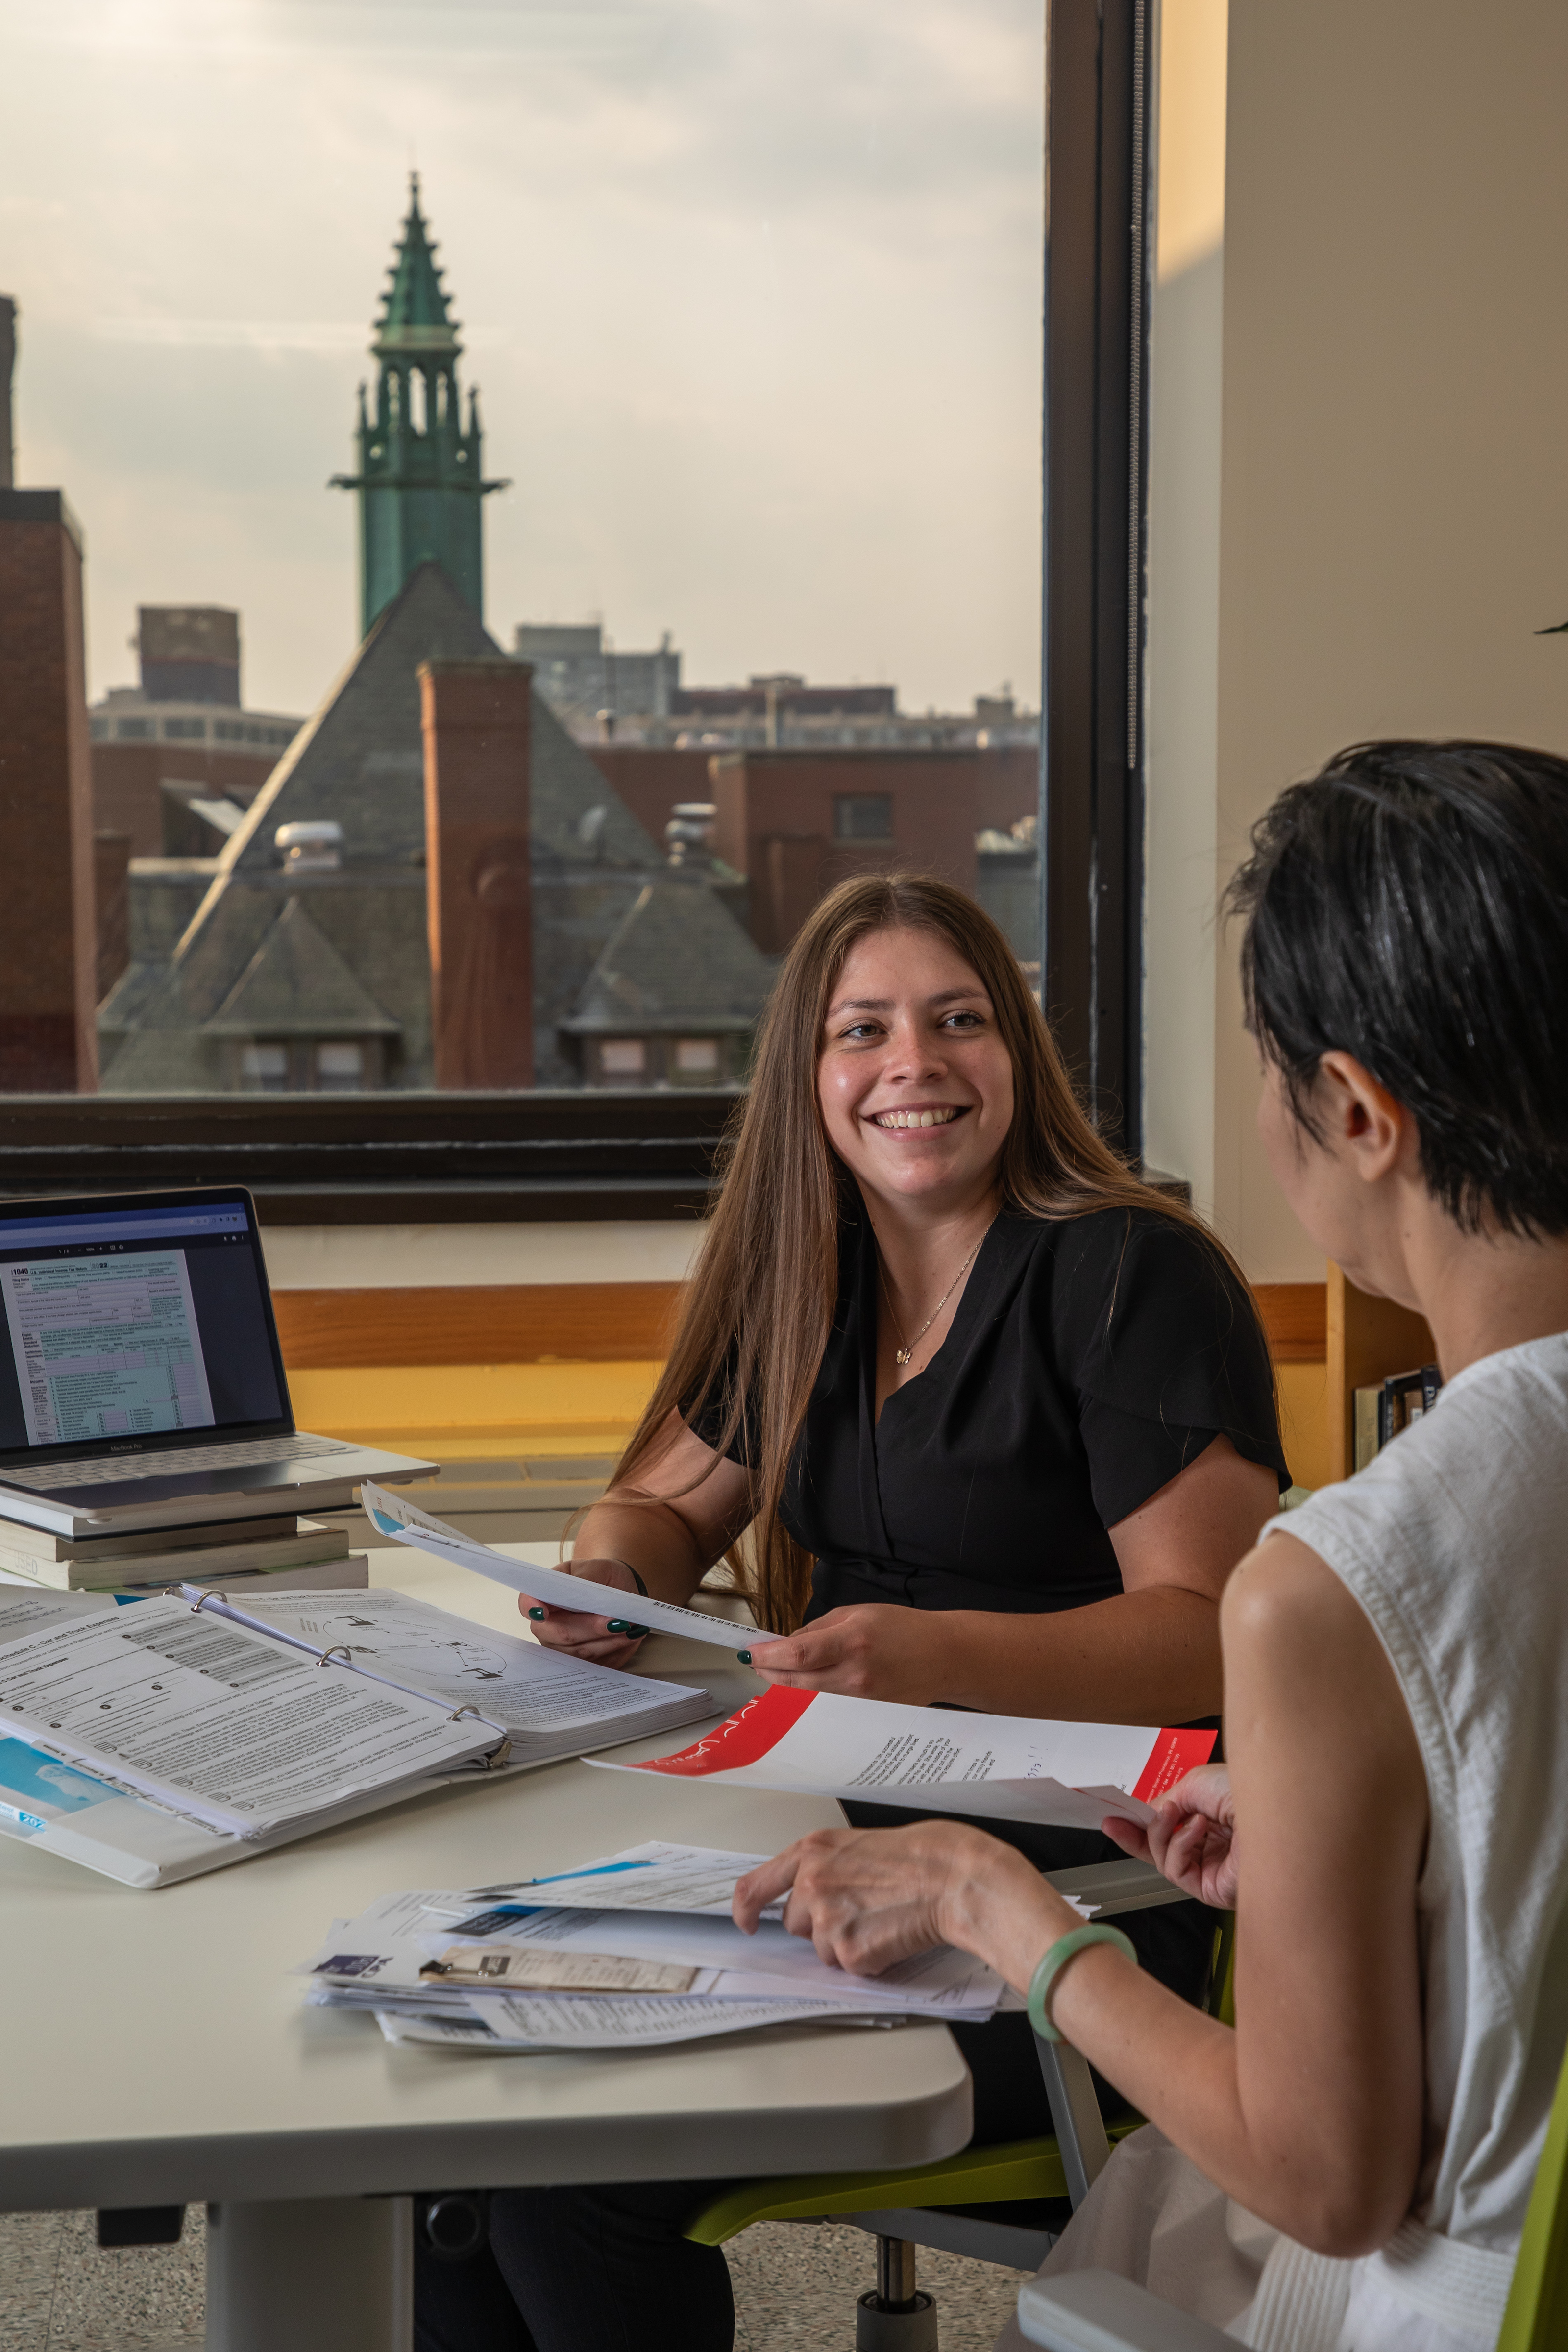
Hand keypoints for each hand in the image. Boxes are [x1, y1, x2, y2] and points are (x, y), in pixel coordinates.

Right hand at [521, 1556, 648, 1667]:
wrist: (620, 1592)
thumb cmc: (602, 1578)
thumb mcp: (595, 1568)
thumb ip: (583, 1580)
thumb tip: (571, 1593)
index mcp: (543, 1598)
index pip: (528, 1605)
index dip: (533, 1608)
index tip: (543, 1611)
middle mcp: (547, 1628)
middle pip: (561, 1635)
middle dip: (590, 1629)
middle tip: (617, 1621)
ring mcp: (563, 1650)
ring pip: (582, 1654)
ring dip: (608, 1641)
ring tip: (631, 1628)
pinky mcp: (584, 1664)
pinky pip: (599, 1665)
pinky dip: (617, 1651)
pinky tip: (630, 1638)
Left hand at [733, 1821, 1061, 1986]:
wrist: (955, 1877)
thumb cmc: (923, 1854)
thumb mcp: (861, 1844)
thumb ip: (828, 1866)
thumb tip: (813, 1895)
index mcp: (813, 1850)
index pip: (754, 1883)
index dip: (745, 1909)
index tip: (747, 1921)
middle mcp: (812, 1882)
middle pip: (795, 1924)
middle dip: (821, 1926)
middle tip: (862, 1911)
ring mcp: (828, 1918)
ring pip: (822, 1950)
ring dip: (846, 1944)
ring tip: (883, 1920)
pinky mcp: (849, 1951)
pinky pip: (849, 1967)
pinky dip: (870, 1960)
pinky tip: (893, 1936)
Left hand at [744, 1604, 945, 1700]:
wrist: (943, 1657)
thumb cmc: (903, 1628)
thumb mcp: (858, 1612)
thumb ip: (819, 1628)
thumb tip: (787, 1643)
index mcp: (853, 1640)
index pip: (798, 1653)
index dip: (768, 1655)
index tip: (750, 1651)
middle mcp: (854, 1673)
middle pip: (795, 1679)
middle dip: (769, 1670)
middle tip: (756, 1661)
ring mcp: (860, 1698)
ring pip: (807, 1695)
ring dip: (785, 1681)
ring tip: (775, 1668)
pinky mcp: (864, 1713)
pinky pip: (826, 1703)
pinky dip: (809, 1693)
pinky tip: (803, 1681)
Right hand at [1103, 1763, 1237, 1907]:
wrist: (1277, 1813)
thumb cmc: (1248, 1792)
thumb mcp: (1196, 1783)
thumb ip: (1166, 1800)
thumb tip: (1149, 1813)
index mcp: (1213, 1819)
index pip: (1170, 1826)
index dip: (1140, 1822)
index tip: (1114, 1815)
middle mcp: (1213, 1846)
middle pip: (1161, 1849)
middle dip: (1135, 1836)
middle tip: (1113, 1824)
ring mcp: (1213, 1868)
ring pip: (1164, 1861)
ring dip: (1162, 1833)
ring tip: (1176, 1813)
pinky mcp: (1213, 1888)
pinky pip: (1177, 1872)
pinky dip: (1179, 1847)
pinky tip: (1196, 1830)